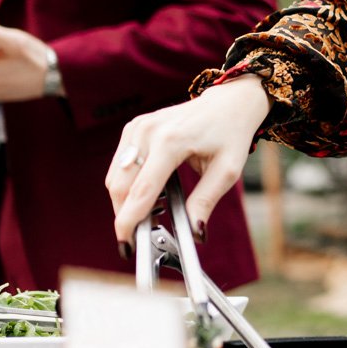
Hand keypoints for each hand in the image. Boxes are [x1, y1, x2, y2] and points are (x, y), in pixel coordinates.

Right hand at [107, 74, 270, 246]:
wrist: (228, 103)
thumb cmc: (230, 134)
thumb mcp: (227, 171)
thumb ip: (206, 201)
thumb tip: (193, 232)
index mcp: (171, 141)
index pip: (142, 190)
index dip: (130, 221)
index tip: (126, 244)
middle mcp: (148, 131)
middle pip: (121, 186)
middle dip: (125, 215)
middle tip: (143, 235)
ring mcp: (138, 127)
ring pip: (115, 177)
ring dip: (125, 201)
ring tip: (153, 212)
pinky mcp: (134, 127)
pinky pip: (119, 165)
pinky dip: (127, 184)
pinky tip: (150, 191)